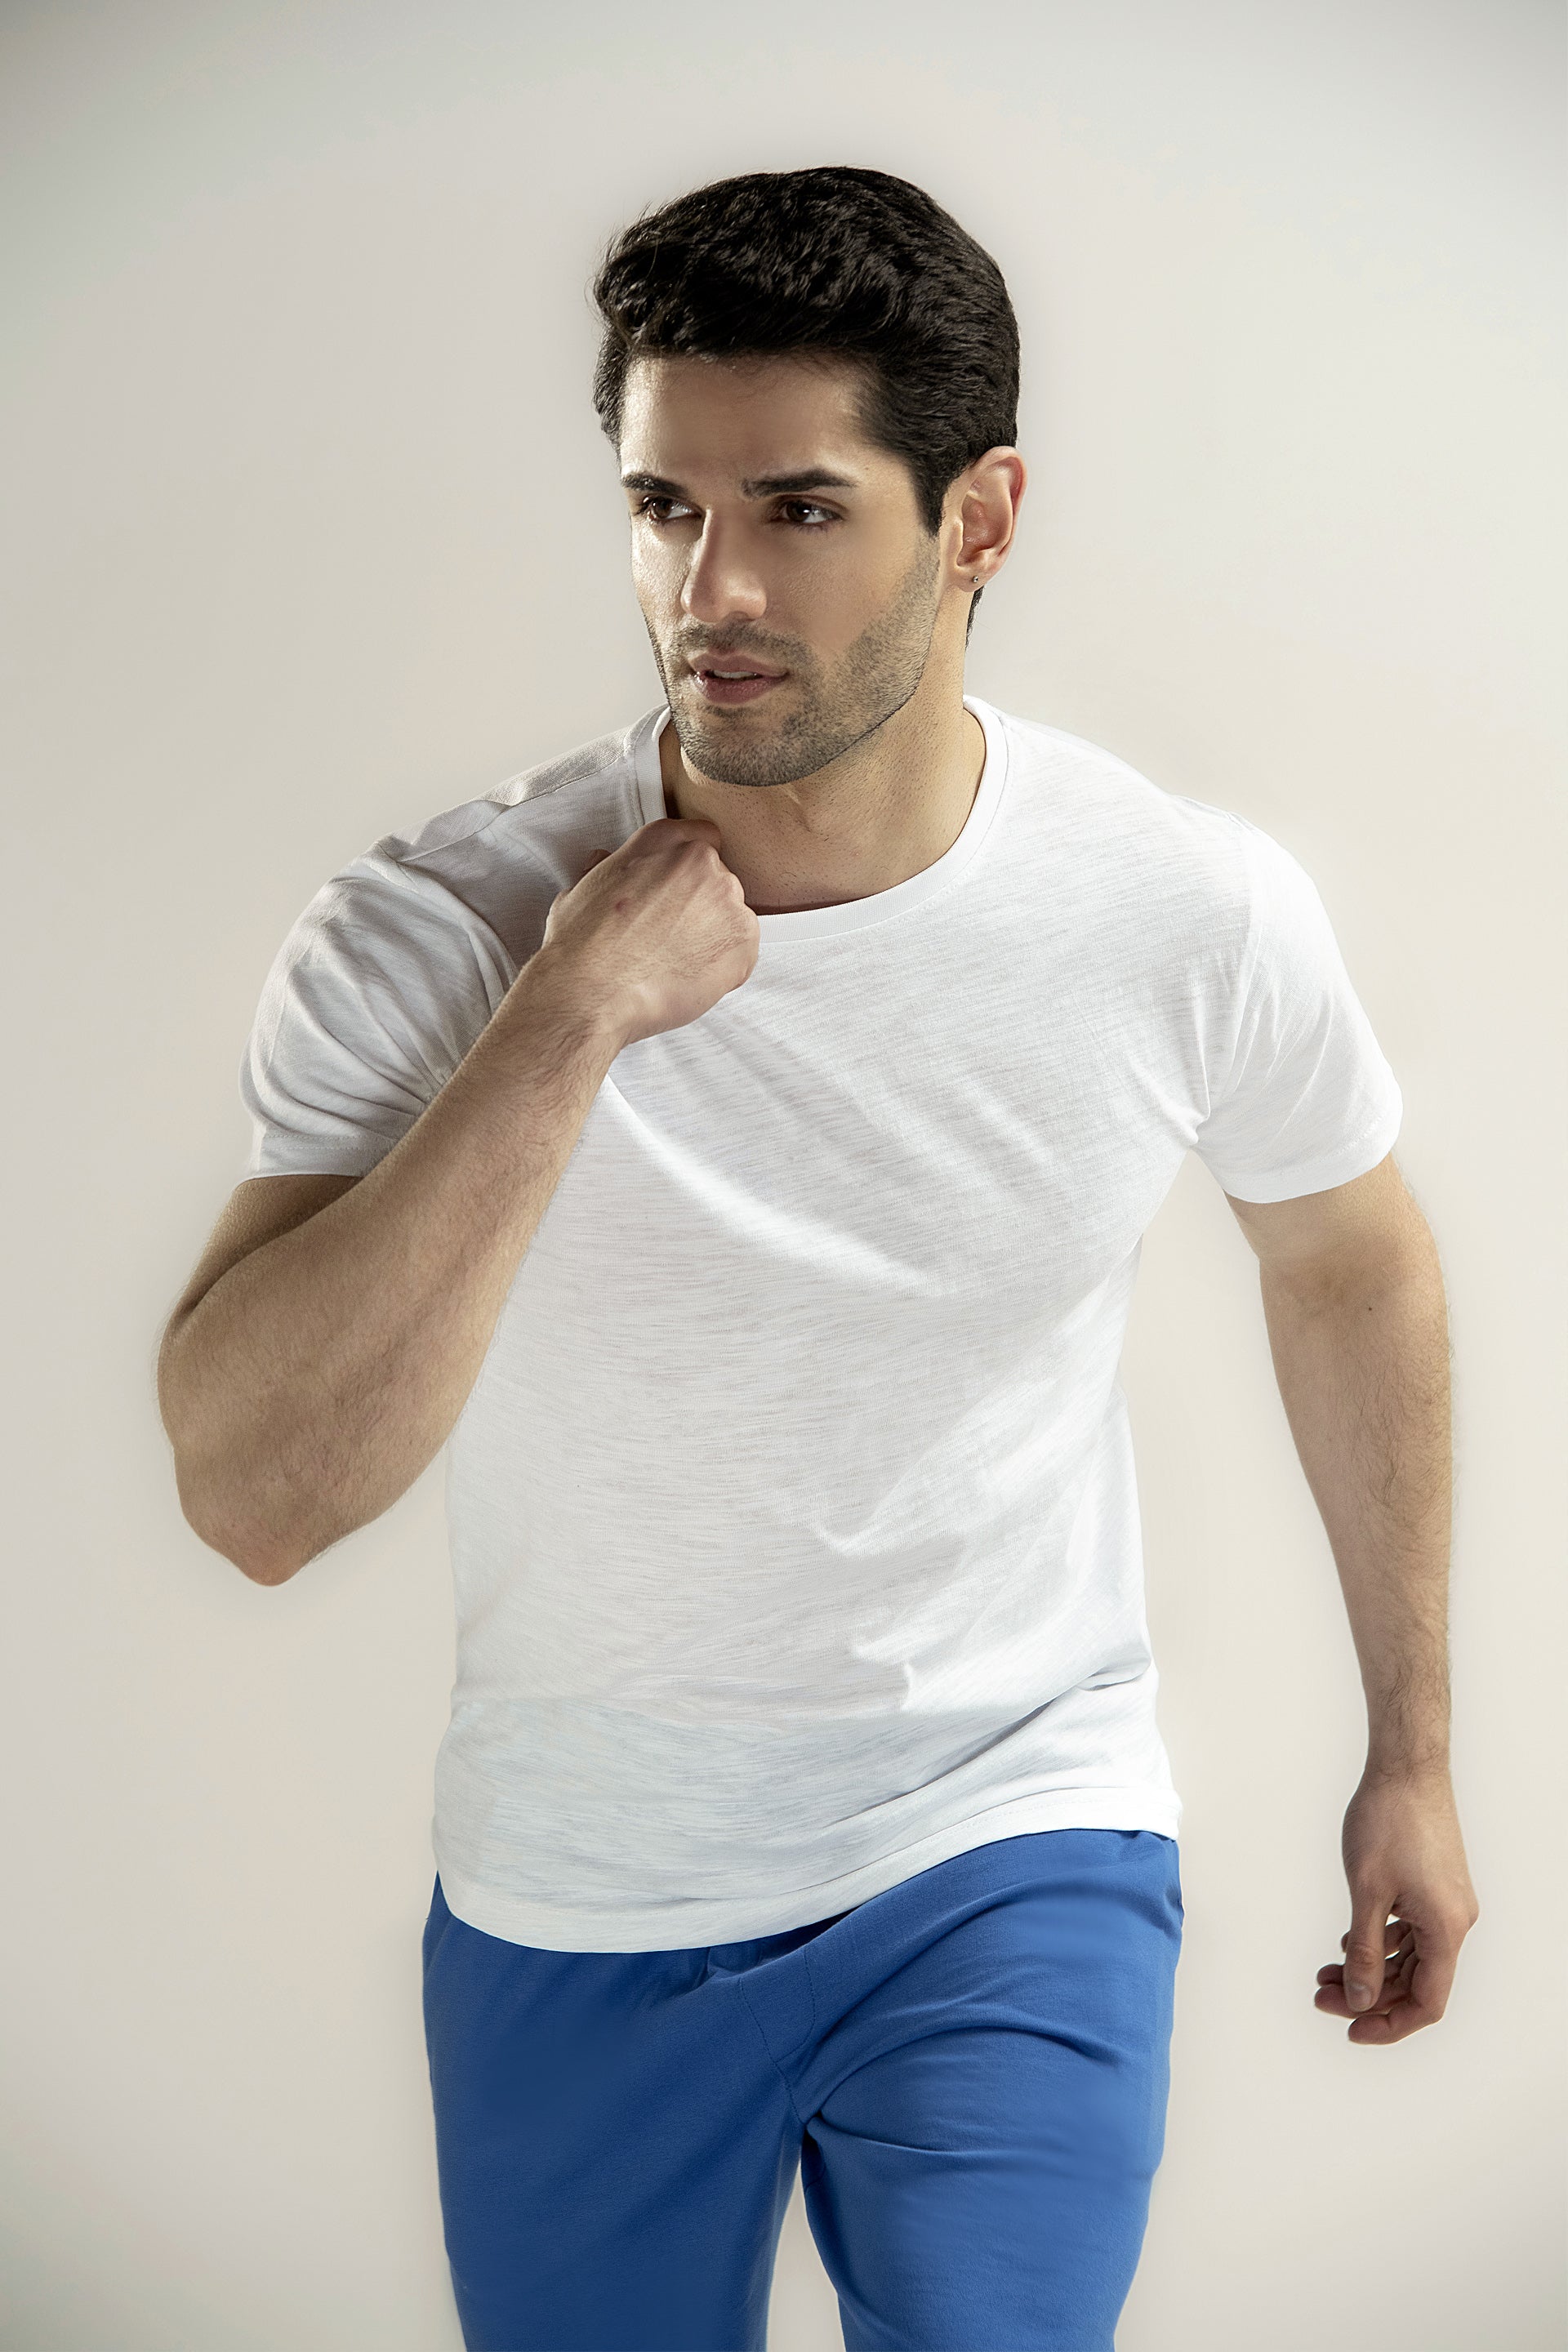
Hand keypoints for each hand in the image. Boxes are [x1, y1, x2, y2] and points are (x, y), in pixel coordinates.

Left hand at [1315, 1764, 1479, 2043]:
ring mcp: (1446, 1903)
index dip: (1389, 2023)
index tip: (1350, 2029)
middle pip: (1416, 1982)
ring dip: (1370, 1968)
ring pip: (1410, 1957)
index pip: (1427, 2002)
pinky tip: (1346, 1941)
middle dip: (1368, 1995)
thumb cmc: (1389, 1821)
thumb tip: (1360, 1998)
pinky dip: (1380, 1942)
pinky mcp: (1434, 1886)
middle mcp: (1454, 1921)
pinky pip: (1410, 1931)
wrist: (1406, 1767)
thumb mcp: (1367, 1892)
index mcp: (1446, 1929)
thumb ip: (1364, 1951)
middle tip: (1320, 1995)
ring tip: (1324, 1974)